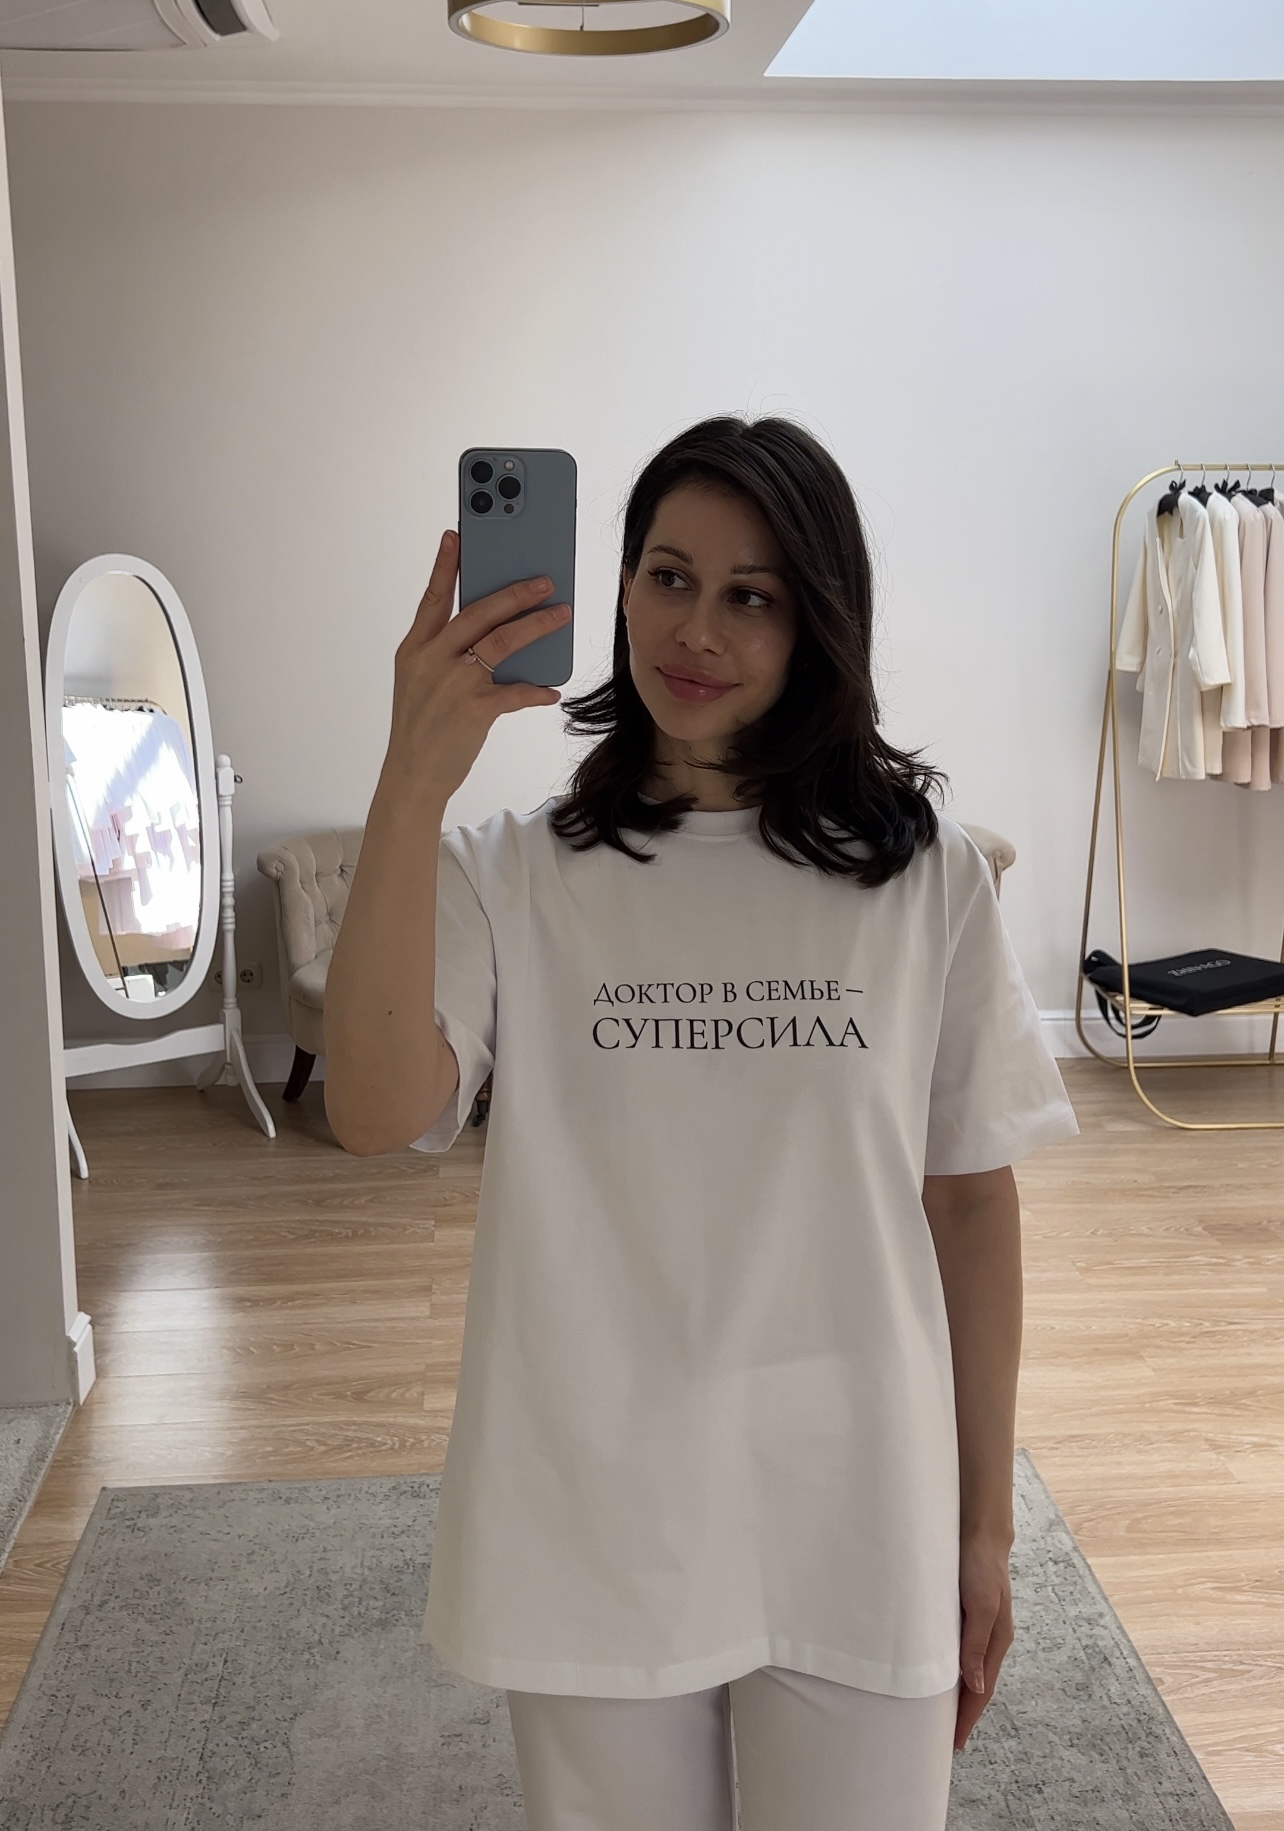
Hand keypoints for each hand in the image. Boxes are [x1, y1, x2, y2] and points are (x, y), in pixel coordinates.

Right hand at [384, 528, 570, 806]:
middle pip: (478, 612)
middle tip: (543, 580)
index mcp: (414, 649)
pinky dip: (536, 691)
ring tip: (560, 615)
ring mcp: (453, 682)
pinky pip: (516, 690)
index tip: (456, 536)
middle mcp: (431, 659)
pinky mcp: (474, 708)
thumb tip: (490, 632)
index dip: (444, 566)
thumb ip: (444, 654)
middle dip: (514, 592)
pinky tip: (550, 691)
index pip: (431, 598)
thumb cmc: (420, 729)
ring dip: (536, 625)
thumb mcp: (419, 683)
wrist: (412, 776)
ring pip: (502, 641)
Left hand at [953, 1532, 1014, 1752]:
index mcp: (997, 1640)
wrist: (980, 1533)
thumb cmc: (980, 1566)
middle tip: (944, 1739)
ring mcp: (980, 1627)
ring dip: (958, 1693)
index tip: (955, 1743)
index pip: (982, 1690)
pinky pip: (961, 1652)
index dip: (968, 1717)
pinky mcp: (968, 1615)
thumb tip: (975, 1687)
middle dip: (964, 1713)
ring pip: (969, 1670)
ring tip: (940, 1715)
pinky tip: (940, 1673)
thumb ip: (975, 1643)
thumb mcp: (979, 1604)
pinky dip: (953, 1670)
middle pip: (977, 1686)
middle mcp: (991, 1638)